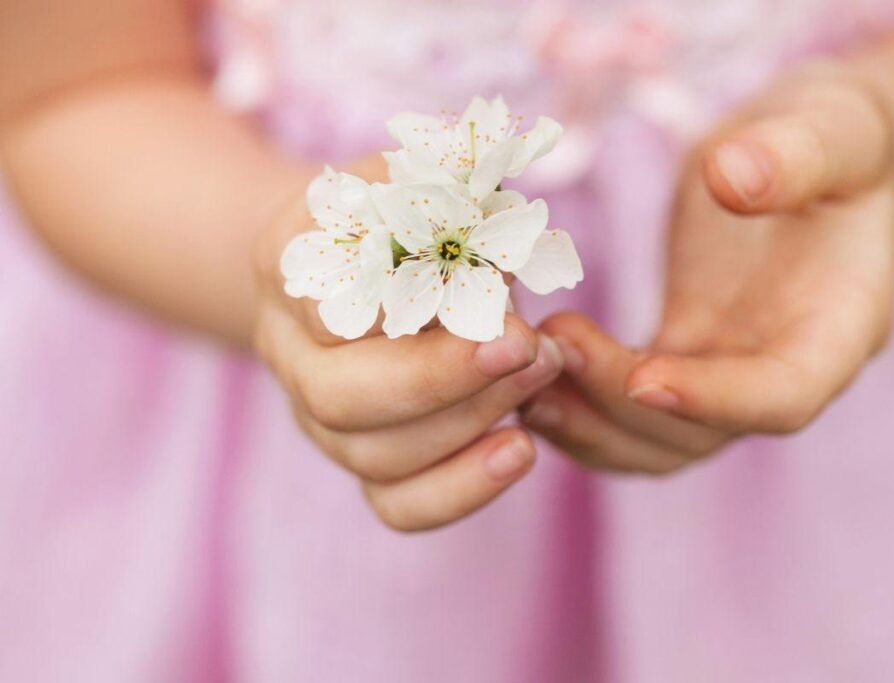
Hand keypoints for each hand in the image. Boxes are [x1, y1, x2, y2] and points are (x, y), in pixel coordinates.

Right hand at [252, 156, 563, 529]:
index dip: (403, 304)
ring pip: (373, 456)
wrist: (377, 261)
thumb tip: (496, 235)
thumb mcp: (425, 180)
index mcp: (290, 267)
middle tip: (527, 348)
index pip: (321, 300)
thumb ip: (448, 196)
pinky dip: (460, 490)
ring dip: (469, 423)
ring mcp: (321, 418)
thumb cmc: (410, 215)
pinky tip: (520, 451)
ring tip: (539, 377)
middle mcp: (289, 352)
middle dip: (442, 380)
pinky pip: (397, 505)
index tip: (487, 292)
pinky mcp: (366, 462)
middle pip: (339, 397)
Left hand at [521, 68, 893, 472]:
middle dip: (621, 406)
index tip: (640, 378)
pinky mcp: (681, 358)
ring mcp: (728, 373)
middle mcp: (783, 368)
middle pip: (704, 435)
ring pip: (656, 442)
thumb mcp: (831, 125)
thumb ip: (796, 154)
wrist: (802, 150)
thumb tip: (732, 178)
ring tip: (519, 377)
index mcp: (840, 328)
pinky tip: (524, 370)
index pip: (785, 396)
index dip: (716, 402)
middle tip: (550, 347)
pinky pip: (627, 408)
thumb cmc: (831, 133)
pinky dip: (578, 403)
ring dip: (587, 424)